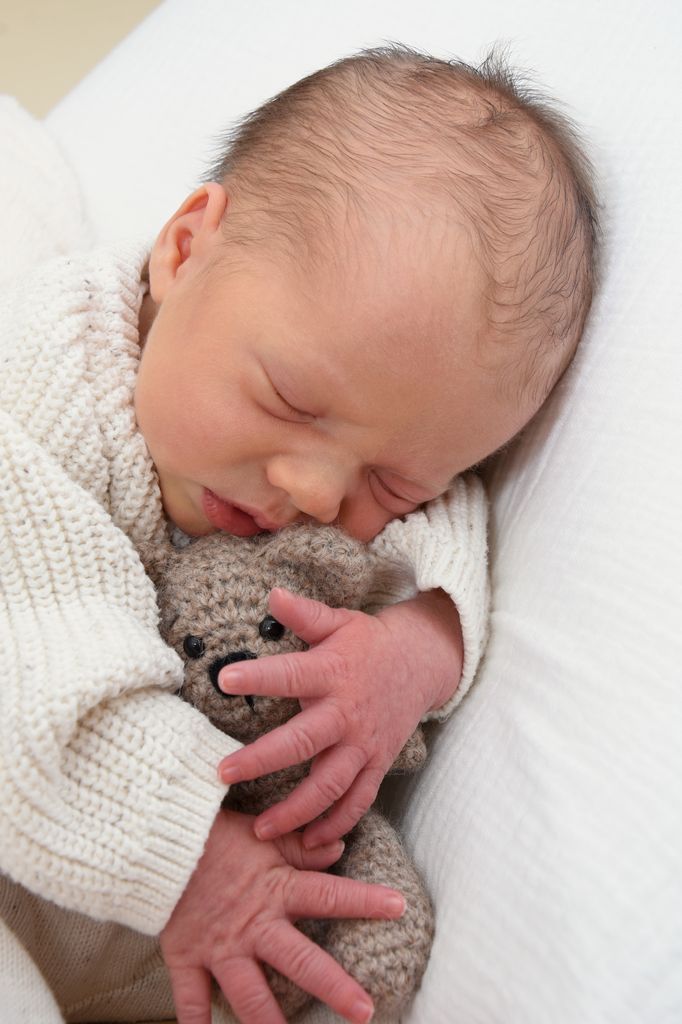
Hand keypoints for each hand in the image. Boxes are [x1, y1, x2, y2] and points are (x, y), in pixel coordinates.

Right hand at [160, 807, 404, 1023]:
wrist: (158, 841)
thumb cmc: (214, 835)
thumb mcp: (262, 836)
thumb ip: (300, 848)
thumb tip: (338, 851)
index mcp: (277, 890)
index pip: (329, 895)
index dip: (365, 901)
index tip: (399, 908)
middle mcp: (254, 925)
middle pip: (301, 961)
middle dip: (334, 988)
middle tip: (366, 1011)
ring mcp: (221, 948)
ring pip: (251, 996)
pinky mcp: (187, 959)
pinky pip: (191, 1002)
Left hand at [217, 586, 462, 847]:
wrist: (420, 664)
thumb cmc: (367, 643)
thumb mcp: (339, 622)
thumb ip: (305, 614)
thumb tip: (271, 593)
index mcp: (332, 672)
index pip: (290, 674)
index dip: (259, 676)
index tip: (224, 679)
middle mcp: (346, 712)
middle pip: (303, 742)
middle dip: (262, 760)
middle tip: (223, 772)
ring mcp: (363, 743)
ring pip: (330, 784)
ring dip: (297, 810)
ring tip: (262, 830)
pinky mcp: (376, 764)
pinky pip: (358, 801)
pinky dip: (337, 824)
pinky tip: (311, 843)